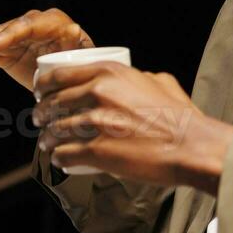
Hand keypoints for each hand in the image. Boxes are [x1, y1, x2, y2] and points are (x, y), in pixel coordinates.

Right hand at [0, 8, 93, 89]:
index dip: (11, 35)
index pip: (31, 25)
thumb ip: (74, 45)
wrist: (69, 78)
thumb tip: (73, 29)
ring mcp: (15, 36)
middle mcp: (32, 24)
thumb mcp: (79, 57)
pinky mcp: (3, 48)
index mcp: (54, 22)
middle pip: (8, 30)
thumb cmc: (77, 65)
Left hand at [33, 61, 232, 192]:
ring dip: (47, 138)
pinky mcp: (98, 151)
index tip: (40, 92)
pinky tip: (59, 160)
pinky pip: (65, 154)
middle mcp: (99, 92)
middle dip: (41, 112)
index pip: (60, 75)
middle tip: (40, 120)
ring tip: (47, 143)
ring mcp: (97, 122)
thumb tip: (136, 77)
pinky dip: (58, 158)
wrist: (192, 146)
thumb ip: (142, 77)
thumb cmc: (181, 117)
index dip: (43, 85)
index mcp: (110, 72)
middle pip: (54, 102)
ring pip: (56, 130)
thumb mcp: (161, 82)